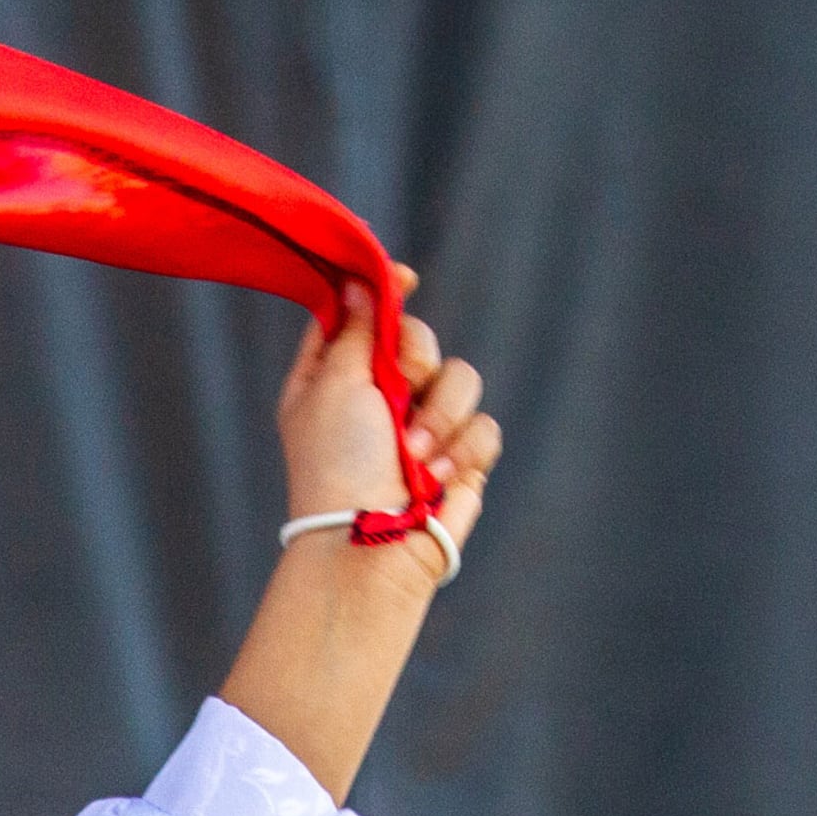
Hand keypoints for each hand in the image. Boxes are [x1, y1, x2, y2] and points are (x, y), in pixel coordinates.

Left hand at [277, 266, 502, 580]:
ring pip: (461, 379)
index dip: (381, 291)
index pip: (359, 317)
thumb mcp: (334, 384)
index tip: (404, 276)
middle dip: (416, 359)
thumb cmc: (338, 461)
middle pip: (417, 339)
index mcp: (331, 376)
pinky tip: (438, 478)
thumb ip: (356, 331)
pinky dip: (463, 450)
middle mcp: (376, 396)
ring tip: (415, 455)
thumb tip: (360, 282)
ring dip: (441, 414)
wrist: (372, 539)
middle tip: (400, 388)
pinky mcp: (458, 455)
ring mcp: (420, 425)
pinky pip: (484, 425)